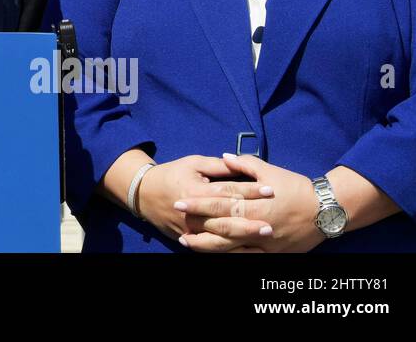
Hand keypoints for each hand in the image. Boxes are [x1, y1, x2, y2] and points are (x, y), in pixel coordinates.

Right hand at [136, 155, 272, 244]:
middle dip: (249, 222)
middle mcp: (193, 212)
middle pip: (225, 218)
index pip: (226, 191)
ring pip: (219, 237)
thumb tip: (239, 164)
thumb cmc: (172, 174)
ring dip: (242, 239)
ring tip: (262, 238)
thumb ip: (217, 166)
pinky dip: (230, 251)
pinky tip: (247, 250)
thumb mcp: (192, 163)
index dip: (249, 190)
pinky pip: (211, 248)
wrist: (143, 193)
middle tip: (271, 224)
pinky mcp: (189, 239)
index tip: (270, 190)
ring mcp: (190, 228)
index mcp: (195, 190)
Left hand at [174, 154, 324, 253]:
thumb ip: (245, 165)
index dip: (198, 204)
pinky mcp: (273, 252)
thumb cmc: (297, 187)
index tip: (180, 202)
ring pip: (231, 247)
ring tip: (187, 242)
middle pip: (221, 227)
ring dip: (207, 245)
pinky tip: (213, 254)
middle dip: (197, 225)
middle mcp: (258, 225)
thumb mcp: (271, 171)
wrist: (327, 211)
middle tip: (177, 221)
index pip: (220, 204)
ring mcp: (266, 242)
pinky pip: (247, 257)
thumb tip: (224, 157)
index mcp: (256, 204)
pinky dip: (229, 256)